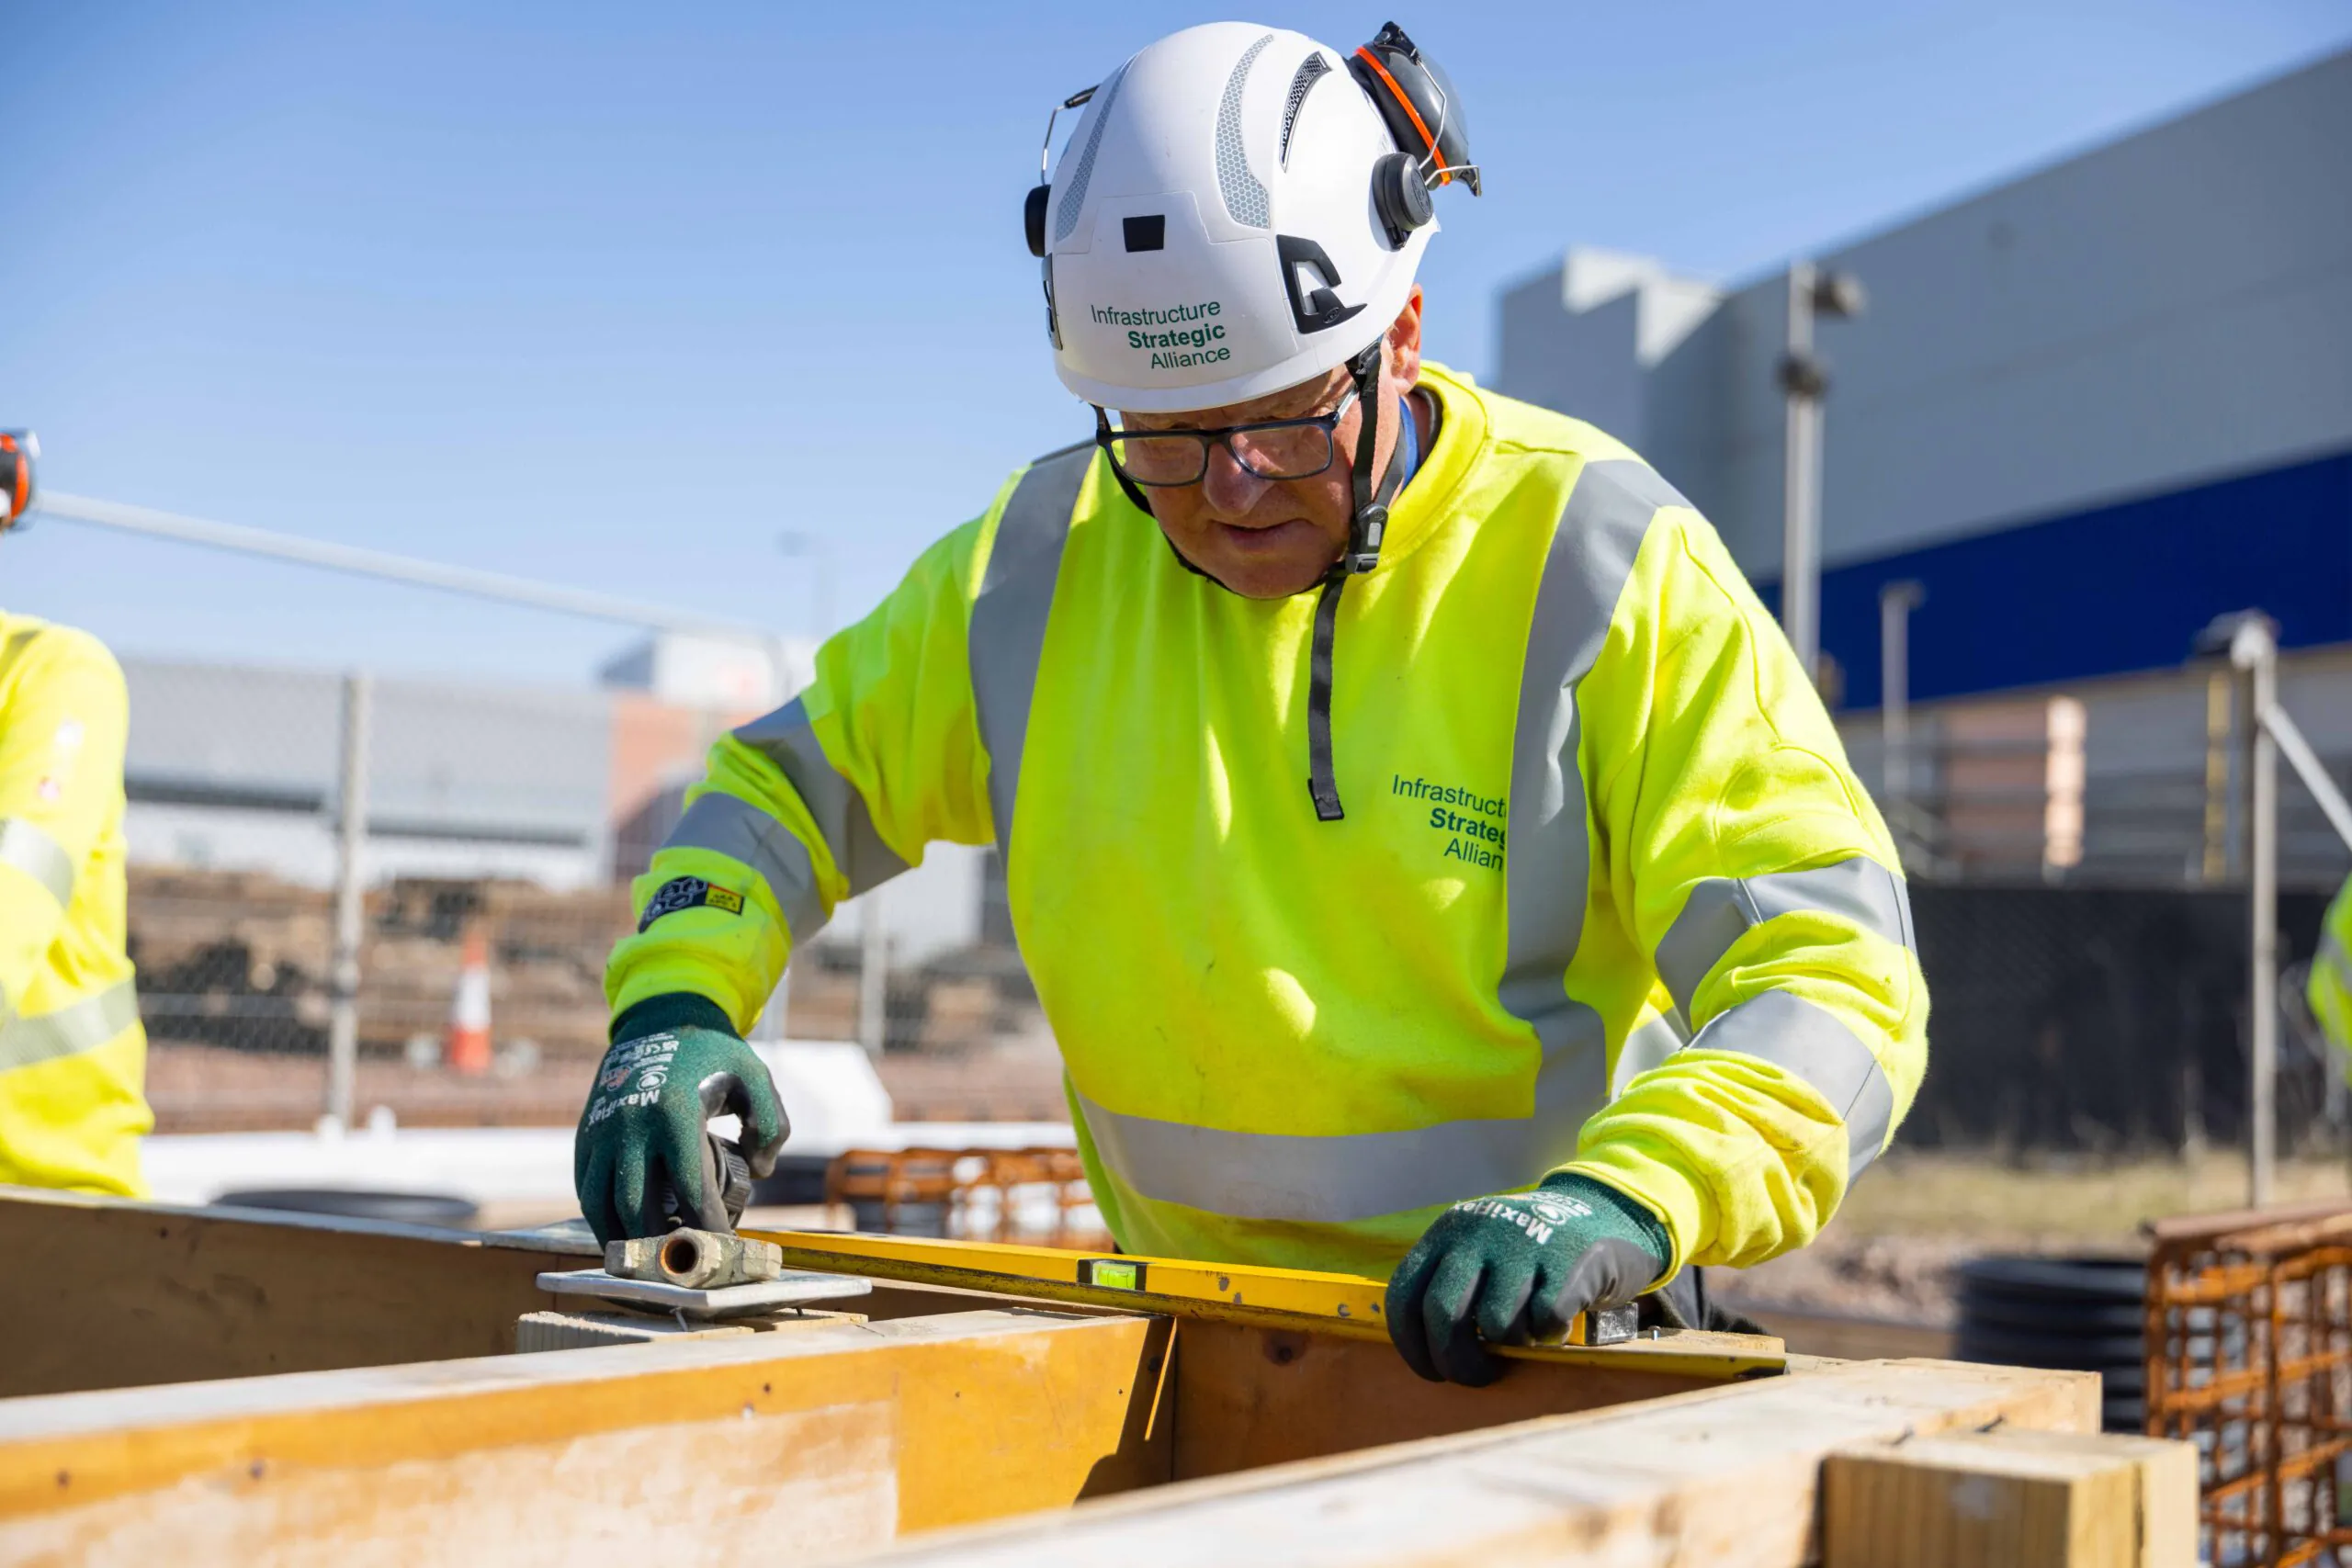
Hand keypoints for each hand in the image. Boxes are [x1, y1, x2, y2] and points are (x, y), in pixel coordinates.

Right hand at [574, 994, 788, 1243]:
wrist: (657, 1019)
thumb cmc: (711, 1053)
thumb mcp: (754, 1076)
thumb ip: (770, 1125)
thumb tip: (759, 1172)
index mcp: (674, 1114)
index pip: (690, 1188)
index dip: (706, 1227)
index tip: (722, 1250)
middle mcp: (631, 1127)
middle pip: (638, 1207)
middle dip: (660, 1244)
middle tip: (686, 1264)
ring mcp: (602, 1132)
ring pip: (601, 1206)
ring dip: (625, 1241)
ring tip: (653, 1260)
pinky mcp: (586, 1136)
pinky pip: (586, 1189)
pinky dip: (600, 1220)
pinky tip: (624, 1237)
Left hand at [1385, 1172, 1668, 1385]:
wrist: (1604, 1209)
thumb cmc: (1528, 1250)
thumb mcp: (1479, 1249)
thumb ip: (1450, 1286)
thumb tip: (1428, 1353)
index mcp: (1448, 1233)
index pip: (1404, 1297)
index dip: (1412, 1347)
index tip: (1433, 1373)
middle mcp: (1479, 1234)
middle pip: (1443, 1314)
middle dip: (1457, 1362)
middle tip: (1478, 1377)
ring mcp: (1522, 1244)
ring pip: (1495, 1325)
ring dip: (1511, 1345)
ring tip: (1525, 1335)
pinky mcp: (1566, 1261)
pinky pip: (1543, 1322)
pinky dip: (1548, 1335)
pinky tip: (1555, 1324)